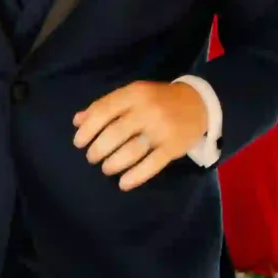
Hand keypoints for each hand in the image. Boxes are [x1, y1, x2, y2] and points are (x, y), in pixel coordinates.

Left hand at [73, 81, 206, 191]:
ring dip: (113, 164)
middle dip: (98, 150)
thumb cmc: (159, 99)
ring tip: (106, 168)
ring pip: (131, 151)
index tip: (78, 143)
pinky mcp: (174, 147)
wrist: (199, 103)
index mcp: (135, 94)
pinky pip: (151, 165)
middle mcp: (147, 110)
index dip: (88, 130)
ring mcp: (162, 129)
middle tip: (92, 158)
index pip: (103, 111)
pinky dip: (135, 177)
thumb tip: (77, 121)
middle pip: (115, 134)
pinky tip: (123, 183)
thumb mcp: (133, 94)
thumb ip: (106, 105)